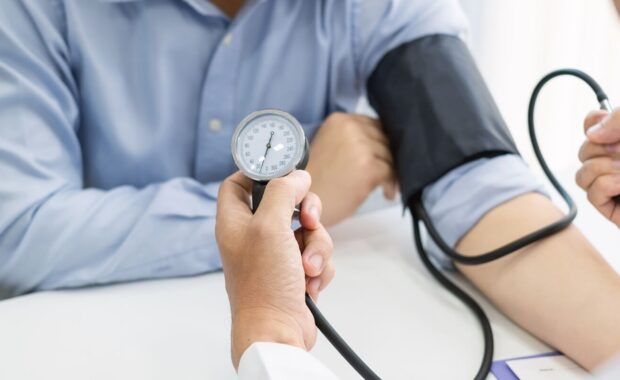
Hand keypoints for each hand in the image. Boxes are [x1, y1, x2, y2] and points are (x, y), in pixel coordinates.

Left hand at [215, 170, 334, 367]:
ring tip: (306, 267)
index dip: (259, 172)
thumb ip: (282, 192)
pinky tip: (308, 282)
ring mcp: (276, 254)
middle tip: (307, 220)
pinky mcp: (295, 271)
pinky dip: (318, 265)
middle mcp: (254, 235)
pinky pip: (316, 253)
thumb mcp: (269, 226)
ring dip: (316, 246)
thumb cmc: (263, 284)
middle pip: (285, 202)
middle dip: (306, 211)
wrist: (277, 331)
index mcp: (236, 221)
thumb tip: (297, 177)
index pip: (238, 182)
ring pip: (308, 229)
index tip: (283, 170)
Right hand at [306, 113, 396, 226]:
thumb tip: (382, 143)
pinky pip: (391, 172)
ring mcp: (360, 146)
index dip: (382, 141)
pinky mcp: (368, 166)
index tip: (384, 155)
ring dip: (392, 172)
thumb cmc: (316, 180)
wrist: (302, 202)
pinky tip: (387, 193)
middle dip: (389, 156)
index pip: (374, 125)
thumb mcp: (330, 147)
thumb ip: (351, 138)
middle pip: (385, 138)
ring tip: (387, 185)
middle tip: (390, 172)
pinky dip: (392, 184)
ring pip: (390, 155)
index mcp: (340, 120)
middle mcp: (350, 128)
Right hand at [576, 109, 619, 226]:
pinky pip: (592, 194)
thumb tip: (591, 134)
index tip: (605, 123)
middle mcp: (619, 162)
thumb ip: (618, 119)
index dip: (593, 122)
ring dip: (601, 169)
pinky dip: (606, 186)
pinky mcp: (614, 209)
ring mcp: (616, 186)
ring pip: (582, 174)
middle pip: (584, 150)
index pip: (596, 126)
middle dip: (599, 149)